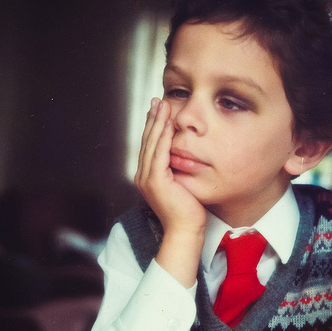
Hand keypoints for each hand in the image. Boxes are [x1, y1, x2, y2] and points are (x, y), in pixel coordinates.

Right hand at [135, 98, 205, 286]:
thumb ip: (177, 169)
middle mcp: (143, 175)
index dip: (154, 126)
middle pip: (147, 140)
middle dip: (153, 118)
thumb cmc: (187, 210)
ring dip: (157, 122)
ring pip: (151, 144)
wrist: (186, 230)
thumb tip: (183, 155)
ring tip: (163, 105)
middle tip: (158, 100)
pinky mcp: (156, 181)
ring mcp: (147, 178)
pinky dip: (162, 137)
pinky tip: (167, 123)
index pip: (150, 145)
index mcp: (148, 176)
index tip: (160, 109)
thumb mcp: (181, 184)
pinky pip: (159, 153)